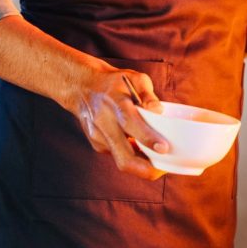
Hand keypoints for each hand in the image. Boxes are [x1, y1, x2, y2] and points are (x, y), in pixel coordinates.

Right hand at [64, 64, 169, 178]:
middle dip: (145, 169)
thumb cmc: (114, 83)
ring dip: (142, 165)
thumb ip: (147, 93)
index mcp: (115, 104)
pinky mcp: (98, 145)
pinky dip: (134, 156)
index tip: (164, 148)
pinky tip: (144, 149)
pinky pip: (119, 155)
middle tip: (163, 170)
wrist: (82, 88)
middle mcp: (104, 123)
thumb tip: (159, 110)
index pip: (130, 123)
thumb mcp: (134, 78)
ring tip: (159, 162)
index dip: (147, 137)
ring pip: (122, 160)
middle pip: (123, 156)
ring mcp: (99, 137)